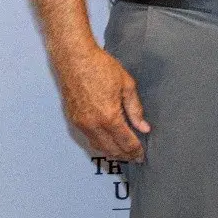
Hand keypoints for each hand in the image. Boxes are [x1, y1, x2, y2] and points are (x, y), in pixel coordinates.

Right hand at [54, 46, 149, 161]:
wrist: (74, 59)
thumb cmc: (102, 67)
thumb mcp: (127, 85)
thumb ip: (135, 109)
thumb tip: (144, 127)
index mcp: (109, 117)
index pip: (125, 142)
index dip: (136, 151)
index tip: (143, 156)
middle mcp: (93, 125)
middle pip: (111, 149)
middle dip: (125, 155)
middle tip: (136, 157)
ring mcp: (80, 124)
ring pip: (98, 147)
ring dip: (112, 152)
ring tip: (125, 152)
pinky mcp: (73, 120)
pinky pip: (88, 139)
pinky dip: (100, 144)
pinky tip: (109, 142)